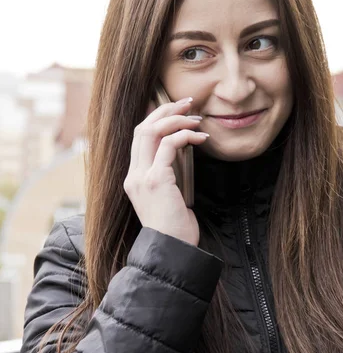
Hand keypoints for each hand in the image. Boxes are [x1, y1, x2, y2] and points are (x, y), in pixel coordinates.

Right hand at [123, 98, 207, 246]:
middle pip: (141, 128)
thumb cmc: (175, 229)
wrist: (171, 250)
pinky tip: (200, 138)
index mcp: (134, 178)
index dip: (156, 119)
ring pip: (151, 131)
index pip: (139, 138)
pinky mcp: (155, 180)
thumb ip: (169, 176)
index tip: (176, 112)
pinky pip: (168, 145)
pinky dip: (185, 135)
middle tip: (187, 103)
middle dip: (165, 110)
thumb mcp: (169, 197)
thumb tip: (182, 153)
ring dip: (176, 119)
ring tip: (196, 119)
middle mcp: (133, 175)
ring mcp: (141, 177)